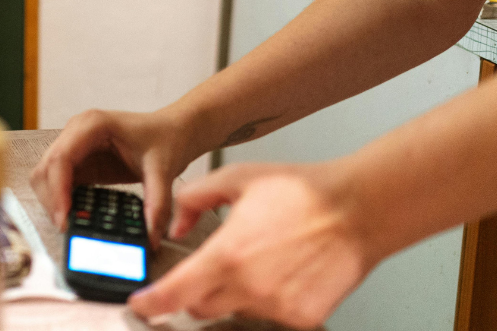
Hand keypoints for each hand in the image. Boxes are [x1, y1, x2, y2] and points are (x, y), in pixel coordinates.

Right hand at [31, 109, 193, 246]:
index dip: (57, 189)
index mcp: (93, 125)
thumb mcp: (163, 170)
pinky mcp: (79, 161)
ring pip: (45, 176)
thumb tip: (150, 237)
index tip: (65, 218)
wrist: (172, 131)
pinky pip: (58, 182)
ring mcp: (74, 146)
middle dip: (51, 200)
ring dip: (52, 201)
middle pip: (46, 168)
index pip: (61, 158)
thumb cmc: (165, 138)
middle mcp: (76, 132)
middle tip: (68, 227)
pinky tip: (78, 216)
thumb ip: (157, 204)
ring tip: (72, 224)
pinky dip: (62, 201)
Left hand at [129, 162, 372, 328]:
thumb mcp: (235, 179)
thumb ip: (193, 200)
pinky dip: (267, 299)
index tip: (140, 305)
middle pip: (201, 308)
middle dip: (195, 292)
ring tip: (259, 258)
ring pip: (235, 312)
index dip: (152, 303)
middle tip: (211, 267)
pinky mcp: (302, 318)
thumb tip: (175, 225)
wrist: (356, 210)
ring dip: (234, 294)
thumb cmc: (299, 191)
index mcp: (227, 254)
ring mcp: (278, 307)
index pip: (176, 293)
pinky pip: (269, 316)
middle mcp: (250, 287)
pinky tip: (282, 270)